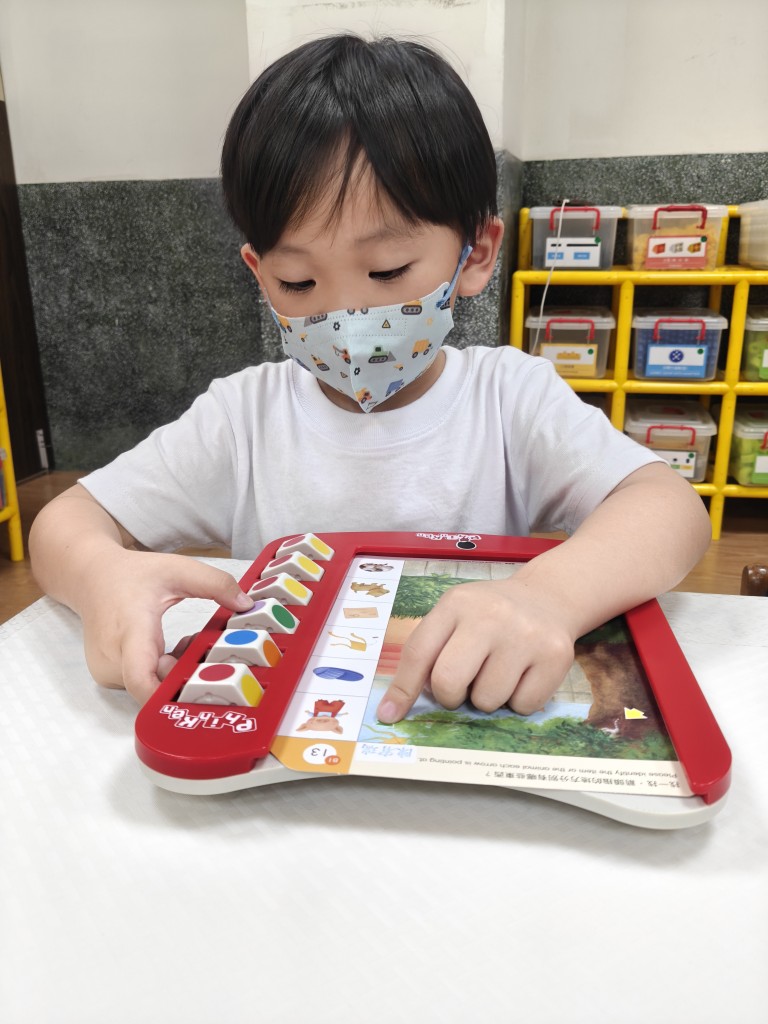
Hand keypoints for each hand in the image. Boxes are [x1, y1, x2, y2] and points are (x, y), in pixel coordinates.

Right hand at [80, 548, 252, 703]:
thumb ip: (215, 584)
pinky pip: (141, 685)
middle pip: (154, 687)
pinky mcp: (107, 676)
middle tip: (199, 648)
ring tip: (183, 644)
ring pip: (149, 688)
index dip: (166, 696)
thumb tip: (246, 605)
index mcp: (131, 629)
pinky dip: (160, 674)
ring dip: (173, 675)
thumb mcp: (178, 569)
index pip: (141, 678)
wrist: (91, 577)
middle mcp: (113, 657)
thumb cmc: (132, 575)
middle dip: (185, 676)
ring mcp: (107, 671)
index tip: (195, 695)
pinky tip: (167, 651)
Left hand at [375, 578, 575, 722]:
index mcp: (457, 604)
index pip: (419, 653)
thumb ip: (425, 654)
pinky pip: (523, 706)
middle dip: (450, 697)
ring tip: (497, 672)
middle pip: (450, 681)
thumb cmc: (488, 616)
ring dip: (487, 698)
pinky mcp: (555, 656)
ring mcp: (525, 635)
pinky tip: (522, 675)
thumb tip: (392, 710)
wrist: (548, 597)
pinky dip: (518, 701)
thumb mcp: (453, 617)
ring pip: (487, 700)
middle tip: (462, 688)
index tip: (390, 716)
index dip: (402, 690)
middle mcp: (491, 616)